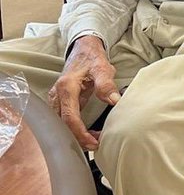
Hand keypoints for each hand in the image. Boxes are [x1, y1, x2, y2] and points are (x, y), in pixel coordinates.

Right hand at [48, 35, 120, 150]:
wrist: (84, 48)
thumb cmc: (92, 57)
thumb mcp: (102, 67)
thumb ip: (107, 84)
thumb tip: (114, 100)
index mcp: (66, 87)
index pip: (69, 117)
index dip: (81, 133)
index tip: (94, 142)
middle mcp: (57, 94)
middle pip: (63, 124)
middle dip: (78, 138)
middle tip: (96, 146)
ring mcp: (57, 98)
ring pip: (61, 124)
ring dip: (76, 134)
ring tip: (94, 140)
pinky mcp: (60, 101)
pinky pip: (64, 119)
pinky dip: (74, 128)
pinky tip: (88, 133)